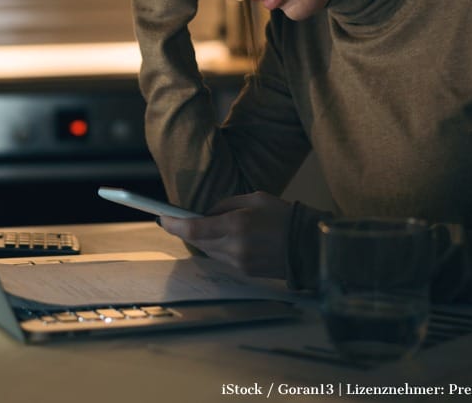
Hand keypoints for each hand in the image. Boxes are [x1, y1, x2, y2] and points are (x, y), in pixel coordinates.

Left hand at [158, 192, 291, 279]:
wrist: (310, 246)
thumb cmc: (284, 216)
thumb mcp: (254, 199)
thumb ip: (226, 205)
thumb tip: (206, 213)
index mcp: (237, 225)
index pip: (194, 228)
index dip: (174, 224)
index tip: (162, 218)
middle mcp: (235, 247)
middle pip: (197, 241)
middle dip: (186, 230)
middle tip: (176, 219)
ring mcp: (240, 263)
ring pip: (207, 251)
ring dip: (202, 239)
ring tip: (205, 225)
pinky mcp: (245, 272)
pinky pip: (221, 259)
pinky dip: (217, 247)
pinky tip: (222, 238)